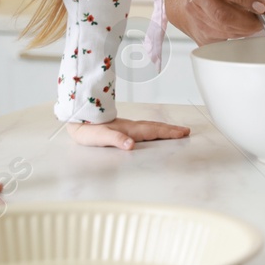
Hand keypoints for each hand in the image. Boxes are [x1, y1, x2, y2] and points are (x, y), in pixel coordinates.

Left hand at [71, 116, 190, 149]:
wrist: (77, 119)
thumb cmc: (87, 130)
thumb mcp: (100, 137)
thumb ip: (116, 139)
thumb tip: (131, 145)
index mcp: (129, 130)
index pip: (153, 131)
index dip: (168, 133)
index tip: (183, 133)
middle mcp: (131, 127)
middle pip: (155, 128)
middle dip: (171, 130)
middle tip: (186, 131)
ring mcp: (128, 127)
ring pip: (151, 127)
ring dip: (164, 129)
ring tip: (176, 131)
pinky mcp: (123, 129)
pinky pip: (144, 129)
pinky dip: (154, 130)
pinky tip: (154, 133)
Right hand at [165, 0, 264, 45]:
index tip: (261, 6)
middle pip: (221, 12)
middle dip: (247, 20)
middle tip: (262, 20)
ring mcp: (193, 11)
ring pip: (222, 27)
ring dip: (244, 28)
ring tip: (254, 22)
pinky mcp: (197, 28)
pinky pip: (221, 37)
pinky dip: (237, 34)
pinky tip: (243, 26)